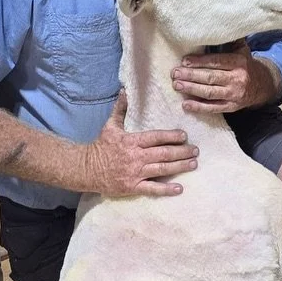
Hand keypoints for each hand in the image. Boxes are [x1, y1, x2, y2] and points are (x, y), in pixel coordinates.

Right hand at [80, 92, 198, 195]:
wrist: (86, 169)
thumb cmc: (100, 147)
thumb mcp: (110, 126)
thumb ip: (120, 109)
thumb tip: (124, 91)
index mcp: (132, 141)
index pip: (156, 137)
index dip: (172, 136)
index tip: (184, 136)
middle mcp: (136, 156)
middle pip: (164, 153)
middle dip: (182, 152)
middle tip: (195, 150)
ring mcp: (135, 173)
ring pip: (162, 169)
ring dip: (180, 166)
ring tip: (193, 164)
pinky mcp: (133, 187)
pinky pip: (152, 189)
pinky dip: (166, 189)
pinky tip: (179, 188)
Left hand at [172, 44, 275, 113]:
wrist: (262, 86)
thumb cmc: (245, 65)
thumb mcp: (242, 50)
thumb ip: (231, 39)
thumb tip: (217, 24)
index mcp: (239, 62)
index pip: (216, 62)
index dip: (200, 62)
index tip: (184, 61)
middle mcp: (237, 79)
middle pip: (211, 77)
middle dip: (191, 75)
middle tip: (175, 73)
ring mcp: (234, 95)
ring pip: (210, 93)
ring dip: (192, 89)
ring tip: (177, 85)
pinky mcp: (231, 107)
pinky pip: (213, 108)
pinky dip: (199, 107)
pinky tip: (185, 104)